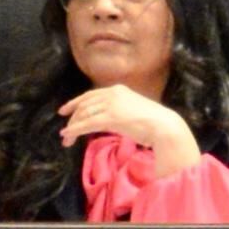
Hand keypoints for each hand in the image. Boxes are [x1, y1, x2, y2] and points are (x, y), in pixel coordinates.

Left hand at [60, 87, 198, 178]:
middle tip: (65, 132)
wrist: (164, 126)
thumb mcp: (132, 109)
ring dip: (72, 127)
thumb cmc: (153, 122)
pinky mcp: (110, 117)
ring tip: (66, 139)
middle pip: (84, 105)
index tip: (64, 111)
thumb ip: (118, 110)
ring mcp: (111, 105)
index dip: (74, 103)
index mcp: (118, 90)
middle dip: (72, 118)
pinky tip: (68, 136)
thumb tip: (104, 119)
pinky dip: (74, 130)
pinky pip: (86, 124)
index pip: (90, 95)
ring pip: (84, 115)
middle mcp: (113, 93)